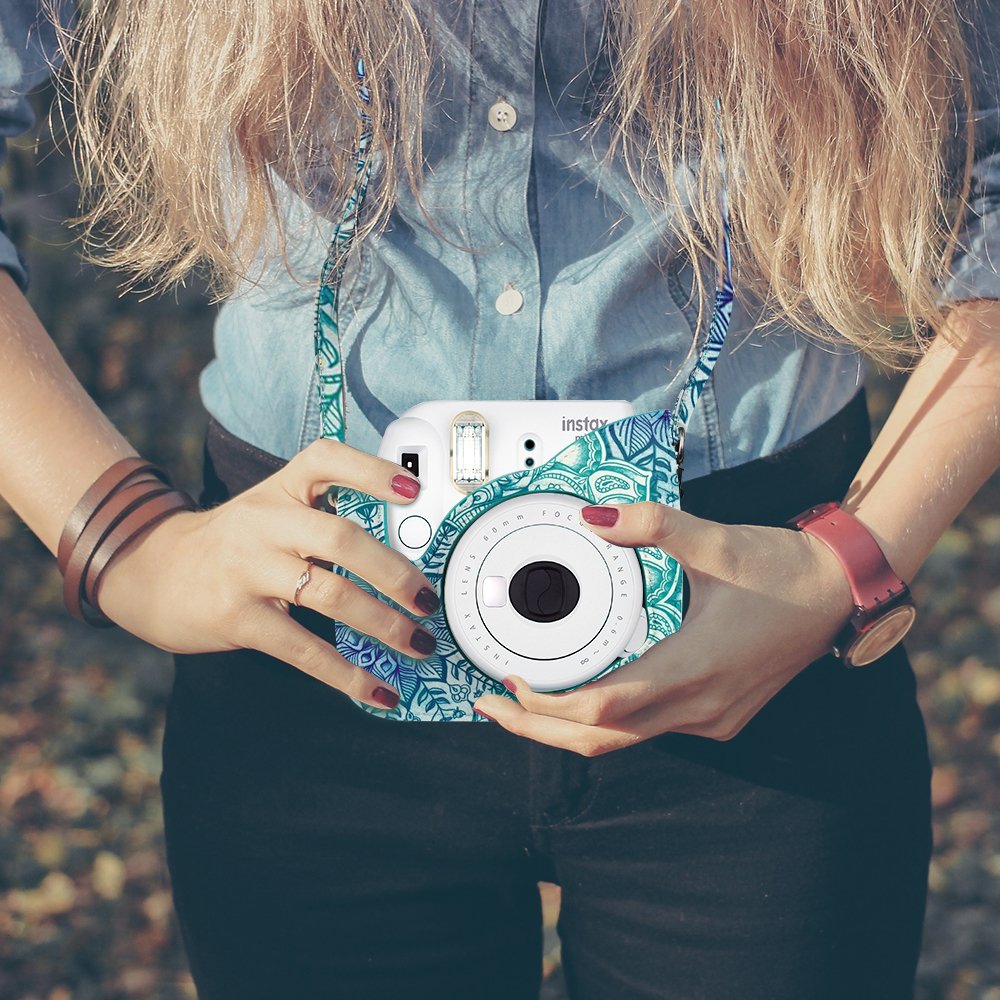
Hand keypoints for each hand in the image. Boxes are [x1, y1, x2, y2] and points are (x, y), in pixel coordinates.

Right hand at [93, 438, 441, 709]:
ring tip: (420, 644)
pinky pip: (303, 649)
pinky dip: (347, 675)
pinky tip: (378, 691)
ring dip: (383, 624)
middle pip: (341, 537)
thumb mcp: (270, 511)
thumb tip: (401, 561)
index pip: (327, 460)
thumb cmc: (234, 543)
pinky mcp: (237, 617)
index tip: (414, 492)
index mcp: (280, 489)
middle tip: (428, 601)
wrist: (151, 571)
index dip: (373, 472)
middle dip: (395, 573)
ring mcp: (247, 569)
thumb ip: (322, 519)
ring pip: (329, 594)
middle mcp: (264, 522)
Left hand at [472, 501, 857, 754]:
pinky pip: (649, 729)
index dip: (547, 703)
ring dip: (569, 726)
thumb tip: (592, 516)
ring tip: (525, 701)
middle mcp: (700, 706)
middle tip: (489, 704)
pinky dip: (606, 719)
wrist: (841, 590)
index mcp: (694, 667)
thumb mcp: (715, 539)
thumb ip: (650, 526)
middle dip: (538, 728)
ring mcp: (712, 717)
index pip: (602, 707)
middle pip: (601, 739)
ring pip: (624, 741)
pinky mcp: (719, 714)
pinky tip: (584, 692)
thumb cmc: (782, 568)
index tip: (506, 680)